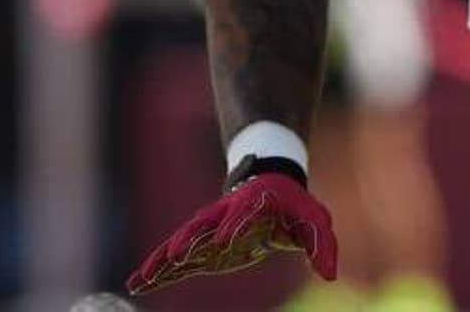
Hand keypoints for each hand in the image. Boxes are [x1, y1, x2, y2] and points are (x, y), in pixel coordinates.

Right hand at [126, 170, 337, 293]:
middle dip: (185, 241)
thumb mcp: (314, 220)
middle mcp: (223, 216)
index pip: (241, 215)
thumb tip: (329, 275)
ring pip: (181, 244)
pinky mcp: (202, 247)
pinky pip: (177, 259)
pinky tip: (140, 284)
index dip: (233, 226)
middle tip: (171, 255)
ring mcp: (209, 231)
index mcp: (252, 205)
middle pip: (201, 227)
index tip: (223, 241)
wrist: (269, 185)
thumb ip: (322, 245)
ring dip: (161, 260)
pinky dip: (159, 270)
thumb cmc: (292, 206)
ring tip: (140, 279)